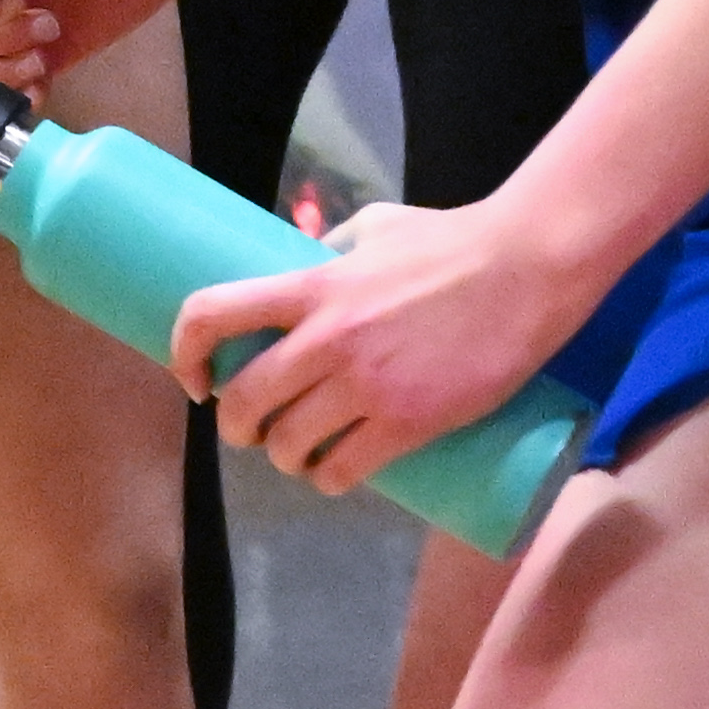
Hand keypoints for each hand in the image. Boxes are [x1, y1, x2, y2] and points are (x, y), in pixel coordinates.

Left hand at [168, 196, 586, 494]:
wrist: (524, 271)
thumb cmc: (449, 242)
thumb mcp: (373, 229)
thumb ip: (332, 250)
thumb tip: (302, 262)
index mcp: (310, 285)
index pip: (211, 314)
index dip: (184, 350)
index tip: (193, 377)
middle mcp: (326, 338)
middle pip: (244, 400)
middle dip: (235, 425)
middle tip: (249, 429)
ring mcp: (366, 384)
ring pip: (289, 444)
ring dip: (282, 457)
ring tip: (293, 454)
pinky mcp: (409, 422)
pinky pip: (343, 469)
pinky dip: (327, 480)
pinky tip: (329, 475)